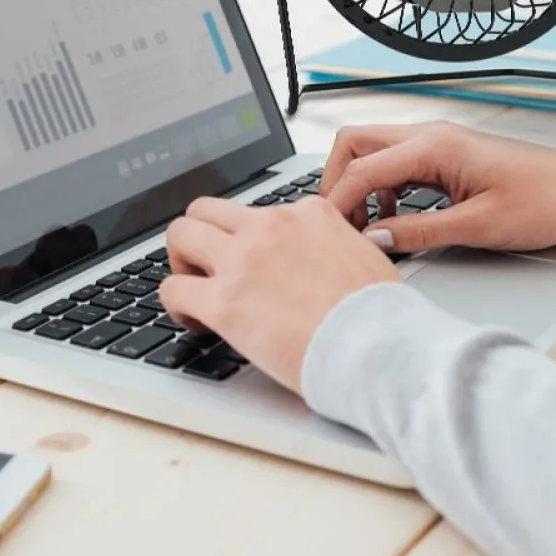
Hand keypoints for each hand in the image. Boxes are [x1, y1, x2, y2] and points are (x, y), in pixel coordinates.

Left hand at [161, 196, 401, 392]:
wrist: (378, 346)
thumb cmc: (382, 314)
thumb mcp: (366, 255)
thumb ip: (335, 246)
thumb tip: (326, 262)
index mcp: (309, 214)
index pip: (261, 211)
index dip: (252, 240)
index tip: (258, 267)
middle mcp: (272, 226)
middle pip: (207, 209)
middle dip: (201, 237)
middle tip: (209, 269)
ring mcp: (244, 260)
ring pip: (181, 234)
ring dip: (182, 262)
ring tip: (196, 291)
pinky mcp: (224, 301)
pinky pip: (172, 289)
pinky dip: (177, 306)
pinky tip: (198, 323)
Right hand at [321, 122, 555, 254]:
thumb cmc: (544, 201)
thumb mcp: (478, 226)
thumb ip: (420, 232)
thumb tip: (376, 240)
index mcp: (436, 147)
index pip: (362, 167)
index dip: (338, 202)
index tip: (329, 233)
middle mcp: (432, 137)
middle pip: (356, 144)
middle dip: (337, 181)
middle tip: (339, 223)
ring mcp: (439, 143)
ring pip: (375, 152)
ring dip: (360, 185)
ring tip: (366, 226)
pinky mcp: (448, 157)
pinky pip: (398, 164)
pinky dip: (383, 188)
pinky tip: (395, 217)